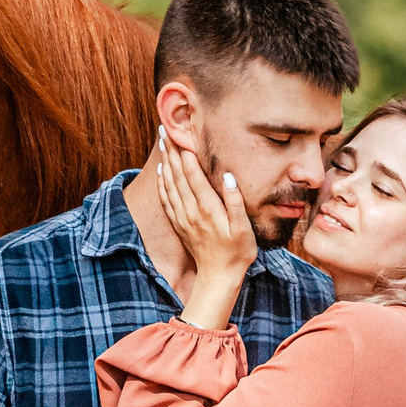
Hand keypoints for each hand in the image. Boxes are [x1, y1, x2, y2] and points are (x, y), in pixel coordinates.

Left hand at [154, 127, 254, 329]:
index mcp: (207, 207)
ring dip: (166, 162)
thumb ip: (235, 201)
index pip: (193, 173)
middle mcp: (191, 210)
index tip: (180, 133)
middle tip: (165, 129)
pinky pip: (166, 199)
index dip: (186, 152)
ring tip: (162, 144)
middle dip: (172, 150)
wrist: (218, 277)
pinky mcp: (179, 225)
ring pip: (170, 184)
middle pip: (178, 174)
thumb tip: (228, 176)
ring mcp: (182, 218)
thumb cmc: (237, 252)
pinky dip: (162, 183)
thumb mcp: (243, 228)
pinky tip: (162, 173)